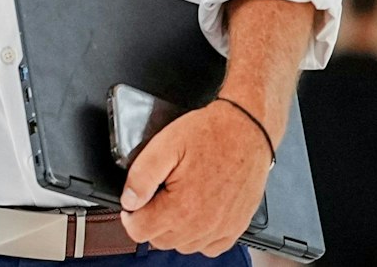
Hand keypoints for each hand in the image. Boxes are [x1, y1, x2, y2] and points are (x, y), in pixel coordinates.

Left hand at [119, 99, 276, 255]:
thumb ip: (141, 176)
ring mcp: (222, 228)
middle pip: (160, 240)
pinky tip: (195, 214)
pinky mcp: (236, 226)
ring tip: (175, 202)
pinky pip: (210, 247)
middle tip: (155, 196)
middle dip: (150, 221)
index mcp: (182, 207)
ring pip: (183, 246)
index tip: (134, 201)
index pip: (139, 231)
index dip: (130, 214)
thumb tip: (129, 201)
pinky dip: (198, 237)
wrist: (246, 129)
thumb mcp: (165, 145)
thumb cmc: (210, 134)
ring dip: (173, 230)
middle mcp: (203, 224)